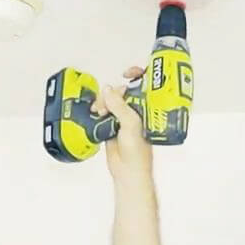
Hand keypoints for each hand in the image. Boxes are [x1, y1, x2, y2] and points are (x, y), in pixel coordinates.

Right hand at [93, 65, 151, 181]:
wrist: (127, 171)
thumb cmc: (138, 152)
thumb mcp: (131, 124)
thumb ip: (120, 106)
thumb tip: (109, 90)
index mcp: (148, 108)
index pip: (145, 84)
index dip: (138, 74)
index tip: (127, 73)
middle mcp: (137, 111)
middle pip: (123, 90)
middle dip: (113, 92)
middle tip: (108, 101)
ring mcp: (124, 118)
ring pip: (112, 100)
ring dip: (104, 101)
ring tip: (100, 110)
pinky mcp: (112, 124)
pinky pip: (104, 111)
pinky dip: (99, 109)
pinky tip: (96, 112)